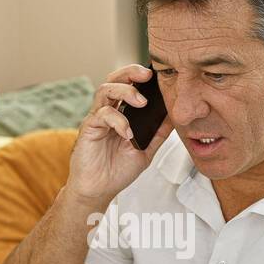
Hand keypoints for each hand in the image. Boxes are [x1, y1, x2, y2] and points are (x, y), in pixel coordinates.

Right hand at [66, 64, 173, 205]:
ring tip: (142, 102)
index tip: (157, 75)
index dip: (139, 76)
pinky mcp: (89, 129)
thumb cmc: (117, 170)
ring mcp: (97, 119)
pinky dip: (118, 121)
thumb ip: (158, 133)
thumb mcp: (146, 150)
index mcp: (120, 114)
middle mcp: (107, 112)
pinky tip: (128, 133)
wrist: (99, 190)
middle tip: (147, 75)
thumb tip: (174, 116)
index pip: (127, 85)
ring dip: (125, 91)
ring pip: (105, 90)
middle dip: (130, 72)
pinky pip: (102, 115)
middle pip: (114, 80)